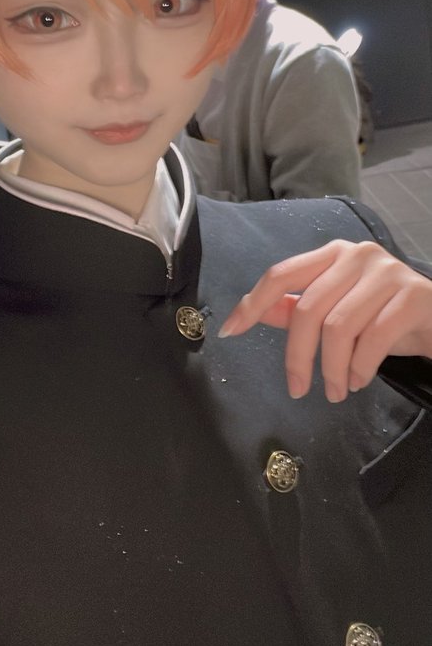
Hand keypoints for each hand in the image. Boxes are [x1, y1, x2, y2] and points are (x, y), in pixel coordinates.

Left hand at [218, 240, 431, 401]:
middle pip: (308, 309)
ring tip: (338, 391)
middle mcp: (357, 255)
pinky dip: (361, 368)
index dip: (252, 303)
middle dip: (298, 357)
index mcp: (332, 254)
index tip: (231, 331)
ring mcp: (387, 271)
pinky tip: (359, 381)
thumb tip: (254, 312)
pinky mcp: (414, 294)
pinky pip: (373, 338)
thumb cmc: (384, 317)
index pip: (282, 274)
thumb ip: (297, 309)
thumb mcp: (338, 313)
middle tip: (299, 390)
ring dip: (332, 369)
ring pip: (339, 327)